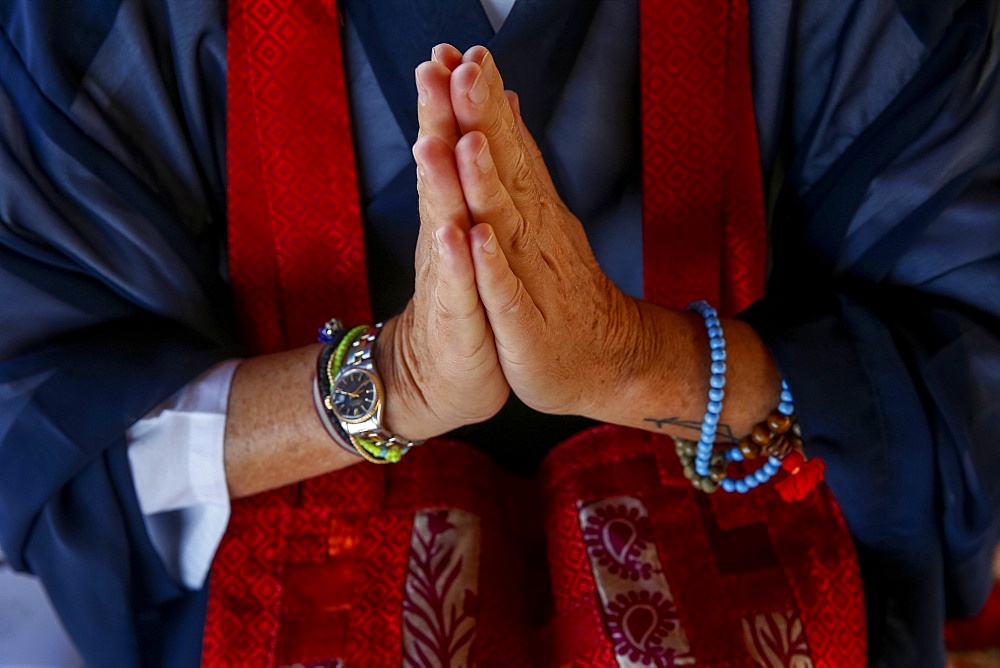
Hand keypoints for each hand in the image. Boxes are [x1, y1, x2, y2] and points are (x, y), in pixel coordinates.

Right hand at [373, 45, 508, 439]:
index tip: (453, 48)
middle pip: (442, 173)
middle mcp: (447, 238)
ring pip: (445, 222)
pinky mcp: (460, 320)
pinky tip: (455, 233)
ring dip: (440, 181)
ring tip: (435, 139)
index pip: (453, 148)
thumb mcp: (474, 233)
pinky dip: (457, 260)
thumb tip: (480, 119)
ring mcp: (451, 279)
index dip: (452, 102)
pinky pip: (460, 287)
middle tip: (432, 68)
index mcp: (456, 213)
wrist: (448, 374)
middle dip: (437, 121)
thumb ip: (472, 177)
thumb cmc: (467, 299)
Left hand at [429, 46, 641, 417]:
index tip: (459, 52)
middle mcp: (532, 232)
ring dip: (486, 182)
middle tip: (463, 68)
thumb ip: (520, 160)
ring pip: (505, 223)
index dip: (482, 100)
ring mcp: (530, 276)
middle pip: (505, 169)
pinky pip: (507, 292)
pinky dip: (494, 265)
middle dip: (482, 120)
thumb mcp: (539, 216)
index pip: (505, 144)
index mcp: (529, 207)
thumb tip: (504, 102)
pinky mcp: (525, 323)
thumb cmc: (561, 288)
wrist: (607, 358)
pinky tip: (481, 237)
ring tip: (468, 141)